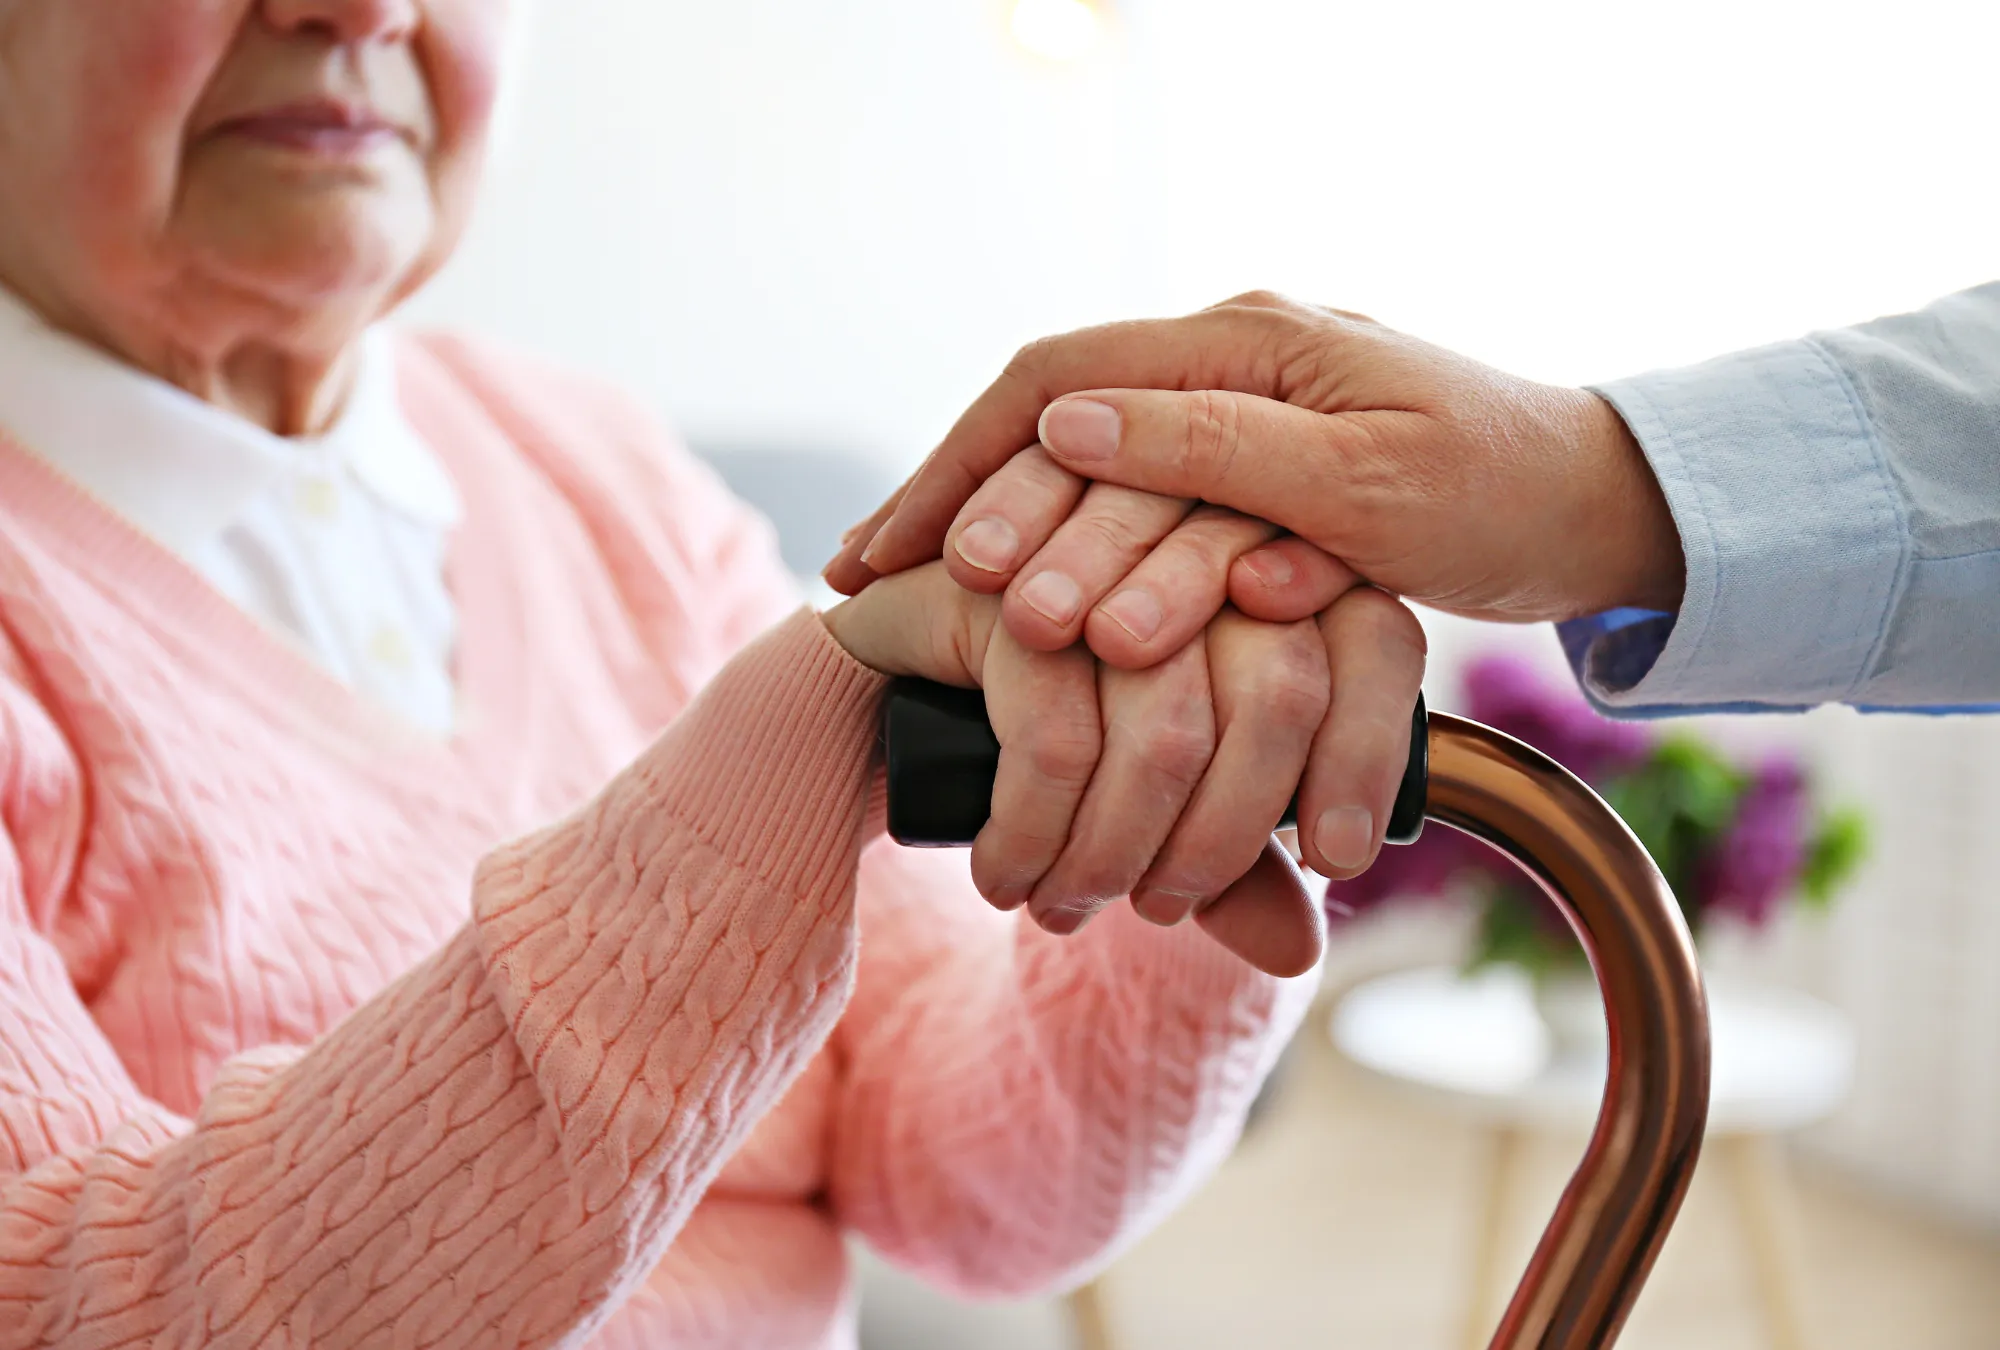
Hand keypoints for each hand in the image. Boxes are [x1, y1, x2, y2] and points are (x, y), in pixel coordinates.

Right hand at [822, 564, 1423, 971]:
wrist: (883, 700)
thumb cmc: (1044, 751)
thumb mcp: (1156, 811)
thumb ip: (1235, 865)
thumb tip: (1302, 950)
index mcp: (1271, 564)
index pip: (1373, 642)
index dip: (1367, 758)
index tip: (1330, 861)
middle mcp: (1198, 533)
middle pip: (1278, 693)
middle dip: (1220, 841)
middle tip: (1157, 909)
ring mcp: (1099, 546)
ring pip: (1170, 725)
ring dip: (1116, 854)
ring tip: (1066, 906)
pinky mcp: (1003, 576)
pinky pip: (1056, 730)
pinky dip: (1035, 834)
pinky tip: (1004, 874)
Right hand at [826, 292, 1683, 643]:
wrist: (1594, 507)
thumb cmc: (1497, 489)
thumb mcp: (1356, 482)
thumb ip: (1209, 450)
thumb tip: (1062, 432)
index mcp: (1243, 344)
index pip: (1059, 387)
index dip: (964, 466)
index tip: (897, 548)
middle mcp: (1225, 365)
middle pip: (1052, 429)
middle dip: (957, 507)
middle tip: (873, 580)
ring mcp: (1238, 417)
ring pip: (1085, 474)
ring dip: (1000, 535)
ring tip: (912, 596)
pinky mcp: (1254, 473)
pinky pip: (1137, 508)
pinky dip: (1070, 553)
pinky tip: (1015, 600)